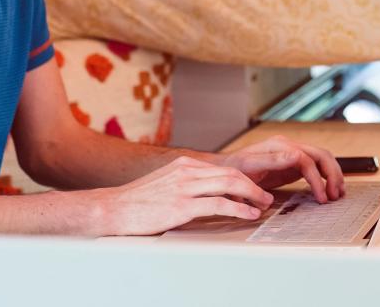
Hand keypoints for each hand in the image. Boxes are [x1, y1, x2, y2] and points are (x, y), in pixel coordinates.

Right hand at [89, 156, 273, 235]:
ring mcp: (184, 187)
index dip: (243, 178)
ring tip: (262, 205)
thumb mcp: (165, 183)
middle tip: (265, 197)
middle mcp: (186, 171)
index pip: (222, 167)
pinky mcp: (181, 206)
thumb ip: (186, 183)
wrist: (113, 208)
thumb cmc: (137, 201)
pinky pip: (218, 204)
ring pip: (229, 184)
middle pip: (230, 173)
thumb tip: (207, 193)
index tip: (254, 189)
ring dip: (251, 195)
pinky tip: (247, 214)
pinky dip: (238, 209)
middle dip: (253, 185)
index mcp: (184, 164)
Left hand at [218, 135, 344, 202]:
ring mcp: (292, 153)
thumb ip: (271, 161)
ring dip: (333, 175)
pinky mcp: (294, 163)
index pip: (306, 159)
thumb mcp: (248, 166)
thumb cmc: (234, 169)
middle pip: (321, 155)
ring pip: (322, 158)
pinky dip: (326, 176)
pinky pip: (316, 166)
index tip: (321, 197)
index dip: (317, 179)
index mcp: (278, 146)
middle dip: (331, 175)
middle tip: (334, 196)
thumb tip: (295, 156)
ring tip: (337, 194)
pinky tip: (330, 190)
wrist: (226, 169)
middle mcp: (288, 146)